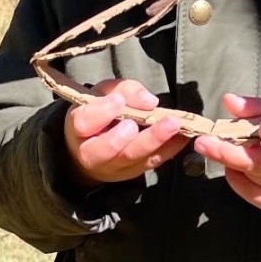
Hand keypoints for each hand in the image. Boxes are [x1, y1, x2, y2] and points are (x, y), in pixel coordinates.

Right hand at [64, 78, 188, 185]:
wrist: (93, 143)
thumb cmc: (98, 112)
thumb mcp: (103, 93)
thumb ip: (122, 89)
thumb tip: (149, 101)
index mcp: (77, 128)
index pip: (84, 123)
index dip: (101, 113)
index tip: (118, 101)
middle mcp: (91, 152)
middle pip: (108, 149)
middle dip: (129, 135)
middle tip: (150, 119)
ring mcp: (112, 167)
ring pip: (132, 158)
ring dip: (155, 141)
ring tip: (174, 125)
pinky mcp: (132, 172)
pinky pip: (151, 162)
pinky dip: (169, 149)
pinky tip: (183, 135)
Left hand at [192, 94, 260, 217]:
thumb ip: (260, 107)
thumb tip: (228, 101)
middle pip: (259, 163)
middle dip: (228, 151)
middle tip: (203, 141)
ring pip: (249, 176)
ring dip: (232, 160)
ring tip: (225, 147)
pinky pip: (247, 192)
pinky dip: (236, 176)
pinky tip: (235, 165)